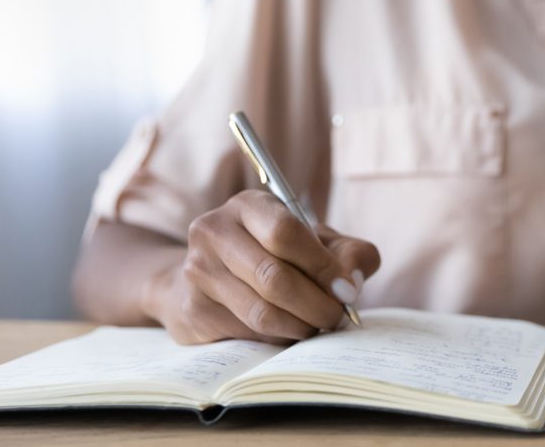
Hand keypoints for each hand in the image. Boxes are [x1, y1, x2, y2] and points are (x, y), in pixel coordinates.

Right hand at [147, 190, 380, 344]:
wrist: (209, 278)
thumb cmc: (275, 256)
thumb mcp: (317, 243)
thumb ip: (349, 254)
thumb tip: (352, 283)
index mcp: (248, 205)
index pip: (285, 232)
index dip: (322, 266)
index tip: (346, 290)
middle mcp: (214, 231)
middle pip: (274, 277)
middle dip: (316, 305)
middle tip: (336, 317)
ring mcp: (197, 272)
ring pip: (261, 312)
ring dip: (300, 327)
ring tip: (316, 326)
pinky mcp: (192, 310)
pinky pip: (247, 335)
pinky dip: (277, 339)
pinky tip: (287, 331)